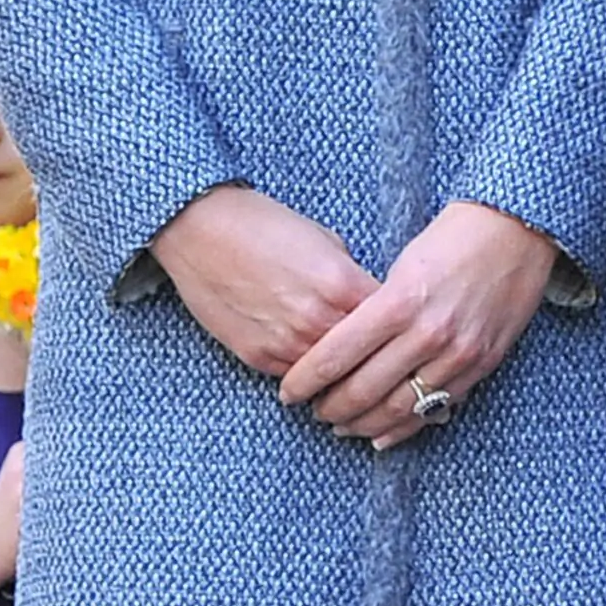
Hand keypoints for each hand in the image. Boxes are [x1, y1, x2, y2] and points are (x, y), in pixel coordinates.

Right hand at [151, 184, 377, 378]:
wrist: (202, 231)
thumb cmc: (265, 226)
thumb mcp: (326, 241)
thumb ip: (351, 277)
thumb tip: (368, 303)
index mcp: (343, 286)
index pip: (392, 324)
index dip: (399, 326)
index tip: (403, 329)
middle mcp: (318, 322)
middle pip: (367, 359)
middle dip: (376, 358)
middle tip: (384, 359)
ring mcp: (286, 345)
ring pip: (334, 379)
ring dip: (344, 374)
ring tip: (352, 368)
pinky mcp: (258, 358)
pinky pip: (297, 378)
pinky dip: (309, 375)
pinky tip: (314, 364)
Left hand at [278, 200, 556, 449]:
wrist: (517, 230)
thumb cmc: (454, 236)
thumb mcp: (403, 263)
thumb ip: (374, 308)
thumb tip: (343, 346)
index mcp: (399, 301)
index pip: (336, 356)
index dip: (305, 381)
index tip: (288, 393)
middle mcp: (427, 333)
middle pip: (362, 390)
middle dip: (330, 408)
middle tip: (313, 411)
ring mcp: (457, 353)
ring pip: (398, 408)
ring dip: (363, 424)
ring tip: (341, 426)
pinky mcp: (481, 364)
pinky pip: (435, 408)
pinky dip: (405, 426)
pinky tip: (382, 434)